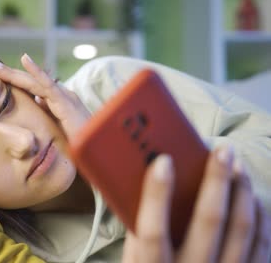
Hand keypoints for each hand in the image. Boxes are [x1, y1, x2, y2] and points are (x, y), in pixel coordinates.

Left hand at [0, 54, 90, 141]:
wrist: (98, 155)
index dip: (14, 83)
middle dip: (10, 74)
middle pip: (31, 83)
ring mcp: (64, 97)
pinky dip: (36, 72)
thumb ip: (48, 116)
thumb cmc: (79, 147)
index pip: (32, 90)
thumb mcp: (57, 132)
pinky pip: (48, 85)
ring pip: (35, 82)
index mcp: (57, 104)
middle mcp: (61, 96)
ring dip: (14, 72)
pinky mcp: (67, 102)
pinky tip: (24, 60)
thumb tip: (36, 103)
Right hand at [122, 146, 270, 262]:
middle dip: (216, 181)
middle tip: (222, 151)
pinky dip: (261, 217)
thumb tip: (145, 191)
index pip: (151, 232)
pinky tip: (252, 197)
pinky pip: (262, 246)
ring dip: (242, 192)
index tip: (162, 161)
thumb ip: (138, 236)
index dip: (156, 195)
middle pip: (208, 222)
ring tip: (237, 166)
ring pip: (242, 230)